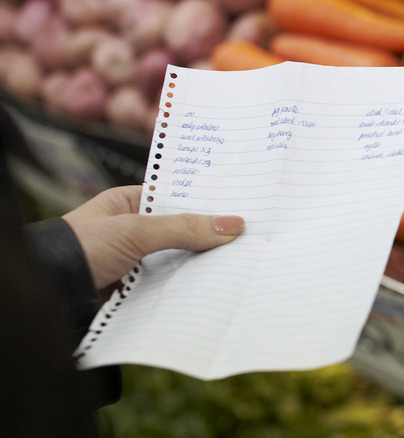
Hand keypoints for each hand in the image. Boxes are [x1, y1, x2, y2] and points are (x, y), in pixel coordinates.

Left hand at [62, 185, 244, 289]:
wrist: (49, 294)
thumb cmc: (76, 249)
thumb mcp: (134, 230)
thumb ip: (183, 228)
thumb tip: (232, 224)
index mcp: (129, 203)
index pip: (178, 198)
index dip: (207, 203)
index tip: (241, 209)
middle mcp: (133, 230)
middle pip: (183, 230)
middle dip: (209, 237)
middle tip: (248, 238)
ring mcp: (136, 260)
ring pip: (179, 259)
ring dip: (201, 264)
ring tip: (238, 264)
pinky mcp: (138, 289)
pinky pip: (170, 285)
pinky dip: (188, 287)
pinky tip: (212, 287)